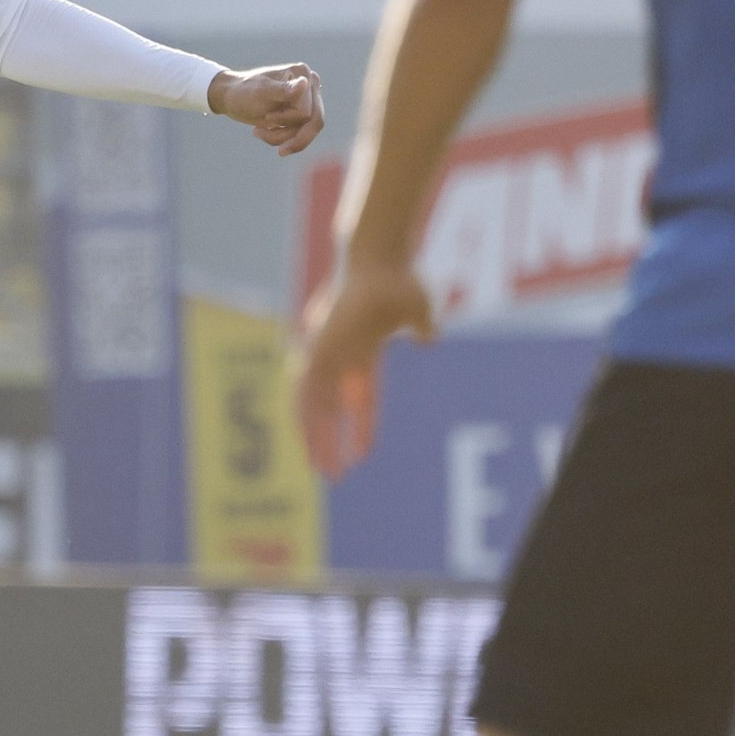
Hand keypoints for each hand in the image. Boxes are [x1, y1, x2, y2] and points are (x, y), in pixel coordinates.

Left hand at [209, 64, 324, 155]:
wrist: (232, 98)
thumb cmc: (243, 92)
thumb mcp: (260, 91)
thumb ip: (283, 89)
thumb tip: (304, 83)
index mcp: (302, 74)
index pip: (305, 111)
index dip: (286, 120)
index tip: (267, 117)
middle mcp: (310, 84)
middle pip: (315, 121)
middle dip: (293, 138)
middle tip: (278, 151)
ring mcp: (309, 99)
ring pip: (307, 131)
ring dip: (282, 138)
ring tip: (258, 132)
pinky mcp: (303, 112)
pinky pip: (301, 133)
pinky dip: (283, 139)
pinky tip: (263, 132)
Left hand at [294, 257, 435, 478]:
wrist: (375, 259)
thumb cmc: (397, 280)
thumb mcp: (417, 310)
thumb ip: (422, 330)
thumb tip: (428, 341)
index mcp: (363, 355)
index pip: (361, 403)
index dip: (362, 430)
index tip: (364, 455)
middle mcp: (339, 358)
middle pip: (331, 413)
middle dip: (331, 444)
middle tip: (333, 476)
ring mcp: (325, 354)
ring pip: (315, 408)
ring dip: (318, 440)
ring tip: (324, 471)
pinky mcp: (316, 350)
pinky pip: (306, 391)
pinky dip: (307, 418)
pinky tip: (309, 441)